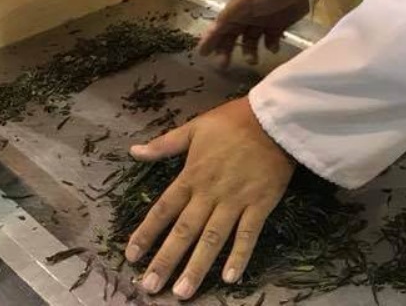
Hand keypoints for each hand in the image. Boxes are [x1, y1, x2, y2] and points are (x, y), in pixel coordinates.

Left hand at [126, 98, 294, 298]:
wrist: (274, 118)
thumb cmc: (233, 121)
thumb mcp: (195, 127)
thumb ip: (164, 144)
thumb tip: (133, 152)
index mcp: (192, 175)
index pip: (164, 208)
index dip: (146, 232)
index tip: (131, 255)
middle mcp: (210, 192)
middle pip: (184, 231)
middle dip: (166, 260)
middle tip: (151, 288)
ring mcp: (235, 201)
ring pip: (212, 239)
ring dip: (197, 266)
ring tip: (183, 292)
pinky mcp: (260, 205)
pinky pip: (248, 234)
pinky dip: (239, 256)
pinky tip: (229, 278)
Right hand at [198, 0, 307, 67]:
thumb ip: (229, 15)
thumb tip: (212, 30)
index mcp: (237, 7)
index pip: (220, 26)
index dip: (211, 39)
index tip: (202, 54)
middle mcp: (248, 15)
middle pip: (233, 36)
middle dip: (227, 50)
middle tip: (224, 65)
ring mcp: (264, 20)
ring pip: (251, 41)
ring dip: (249, 52)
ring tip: (253, 60)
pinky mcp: (280, 24)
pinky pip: (271, 40)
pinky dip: (270, 46)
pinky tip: (274, 47)